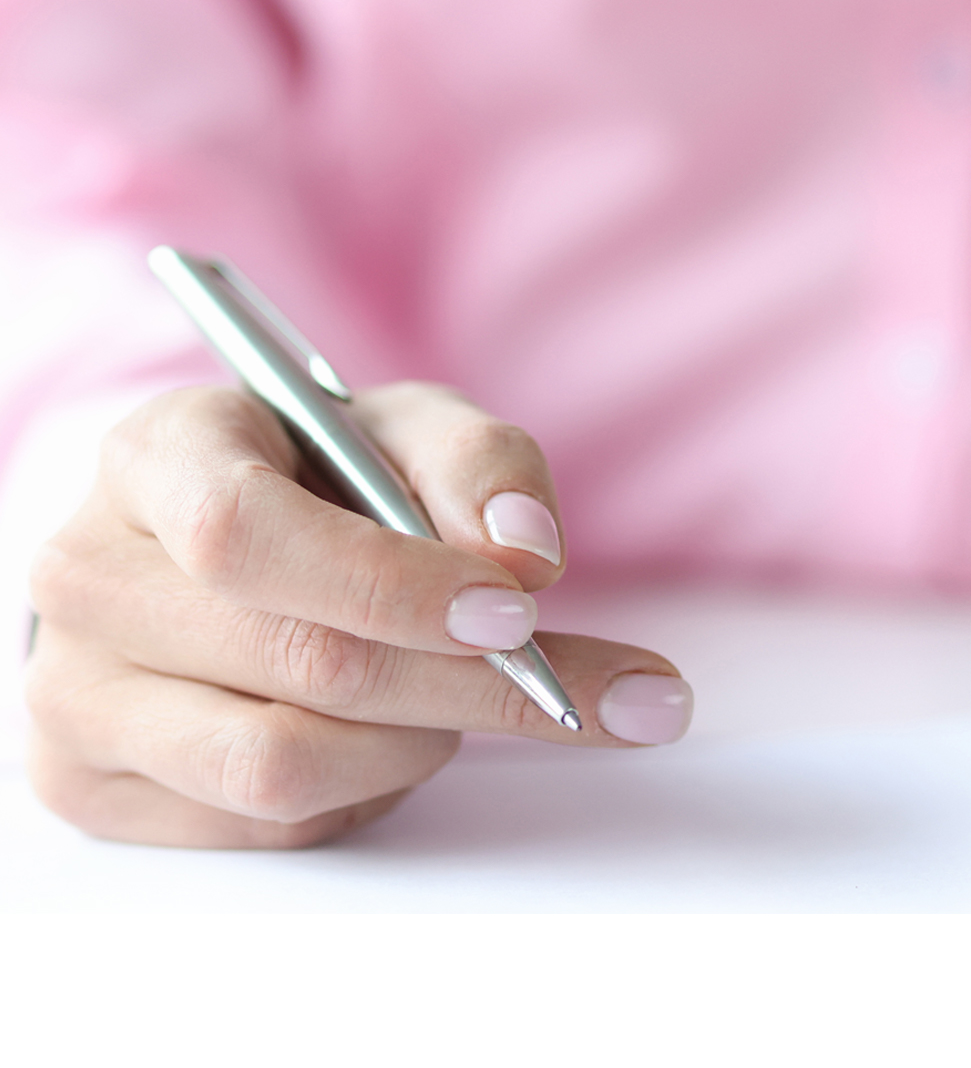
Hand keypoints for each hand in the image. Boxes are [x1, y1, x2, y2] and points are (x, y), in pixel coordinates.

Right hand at [24, 382, 692, 847]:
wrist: (220, 552)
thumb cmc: (321, 484)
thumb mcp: (409, 434)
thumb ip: (480, 467)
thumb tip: (527, 554)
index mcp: (154, 458)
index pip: (245, 534)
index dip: (391, 586)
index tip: (518, 611)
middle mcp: (90, 578)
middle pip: (298, 665)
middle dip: (473, 687)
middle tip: (602, 696)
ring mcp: (78, 696)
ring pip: (285, 768)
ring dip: (419, 744)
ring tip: (458, 696)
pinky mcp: (97, 790)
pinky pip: (275, 826)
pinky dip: (370, 790)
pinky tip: (388, 737)